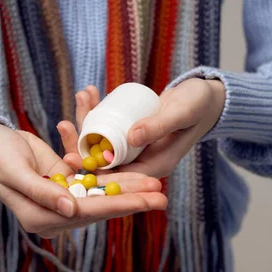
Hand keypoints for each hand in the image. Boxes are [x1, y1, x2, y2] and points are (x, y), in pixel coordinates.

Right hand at [0, 122, 167, 237]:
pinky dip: (113, 177)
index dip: (120, 205)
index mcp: (40, 217)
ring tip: (156, 186)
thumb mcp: (15, 171)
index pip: (87, 212)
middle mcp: (54, 213)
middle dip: (132, 200)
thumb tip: (71, 209)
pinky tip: (135, 174)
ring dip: (128, 189)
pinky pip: (93, 181)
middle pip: (100, 206)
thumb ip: (43, 192)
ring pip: (101, 195)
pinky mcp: (65, 184)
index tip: (148, 201)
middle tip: (163, 196)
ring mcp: (61, 199)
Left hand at [58, 79, 224, 178]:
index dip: (92, 170)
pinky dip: (98, 111)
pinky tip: (89, 94)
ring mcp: (136, 148)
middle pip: (104, 161)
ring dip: (88, 121)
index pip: (117, 177)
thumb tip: (132, 137)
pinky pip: (110, 127)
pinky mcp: (133, 133)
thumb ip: (158, 125)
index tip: (70, 157)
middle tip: (64, 124)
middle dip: (82, 143)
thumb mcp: (180, 113)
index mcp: (154, 168)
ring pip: (103, 142)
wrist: (208, 97)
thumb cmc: (198, 105)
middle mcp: (142, 161)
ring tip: (81, 96)